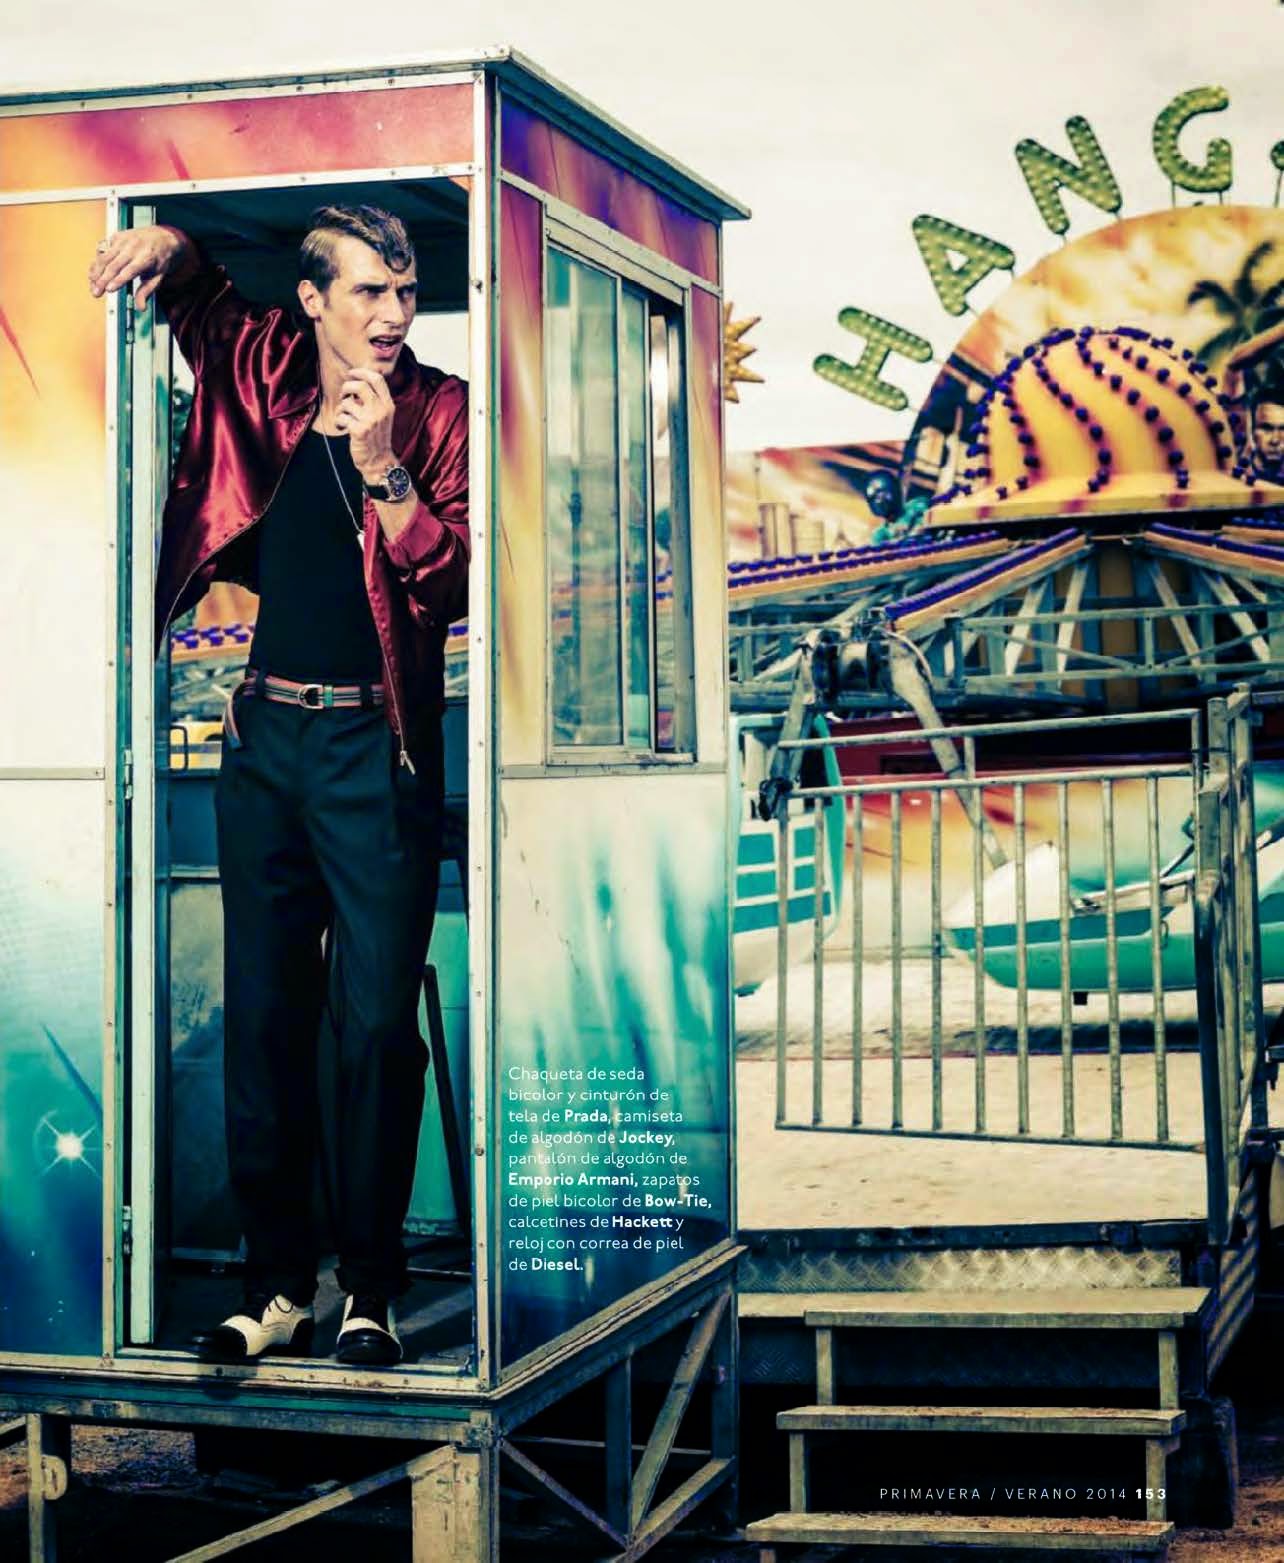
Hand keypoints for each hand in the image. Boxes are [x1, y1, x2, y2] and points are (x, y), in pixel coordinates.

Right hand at [88, 225, 191, 306]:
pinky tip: (93, 273)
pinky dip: (96, 262)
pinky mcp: (115, 237)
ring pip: (105, 257)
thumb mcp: (158, 276)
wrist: (162, 236)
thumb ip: (147, 291)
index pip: (130, 270)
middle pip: (114, 264)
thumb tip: (141, 308)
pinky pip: (102, 250)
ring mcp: (123, 240)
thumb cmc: (160, 258)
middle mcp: (133, 247)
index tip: (109, 290)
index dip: (118, 280)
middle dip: (103, 280)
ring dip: (96, 272)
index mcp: (147, 257)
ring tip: (92, 285)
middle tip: (96, 292)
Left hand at [336, 368, 398, 483]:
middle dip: (346, 388)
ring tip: (343, 417)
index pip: (377, 379)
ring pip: (346, 403)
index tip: (352, 373)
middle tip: (344, 396)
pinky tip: (342, 427)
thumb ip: (375, 399)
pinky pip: (341, 417)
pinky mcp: (359, 430)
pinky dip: (338, 421)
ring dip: (340, 409)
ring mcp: (370, 420)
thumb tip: (358, 379)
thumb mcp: (383, 416)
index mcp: (388, 405)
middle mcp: (381, 410)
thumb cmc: (377, 437)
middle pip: (360, 386)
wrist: (378, 461)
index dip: (362, 372)